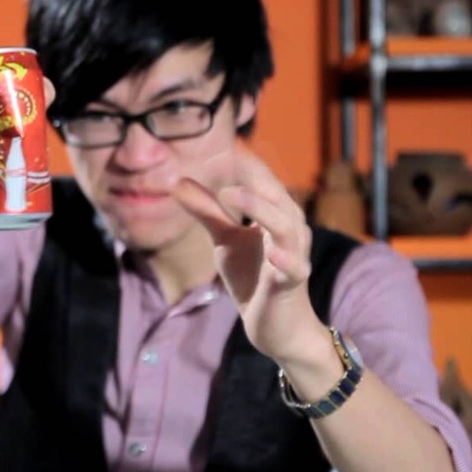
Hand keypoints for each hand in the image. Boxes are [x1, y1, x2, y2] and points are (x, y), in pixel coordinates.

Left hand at [174, 145, 322, 362]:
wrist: (276, 326)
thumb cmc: (254, 277)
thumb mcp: (225, 240)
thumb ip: (207, 211)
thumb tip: (177, 182)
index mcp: (276, 213)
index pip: (261, 179)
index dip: (241, 162)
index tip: (217, 145)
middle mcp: (290, 228)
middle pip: (275, 195)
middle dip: (251, 175)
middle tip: (226, 156)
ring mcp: (294, 255)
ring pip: (285, 226)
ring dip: (260, 207)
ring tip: (232, 194)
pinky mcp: (292, 283)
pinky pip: (292, 267)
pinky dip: (284, 258)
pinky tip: (270, 251)